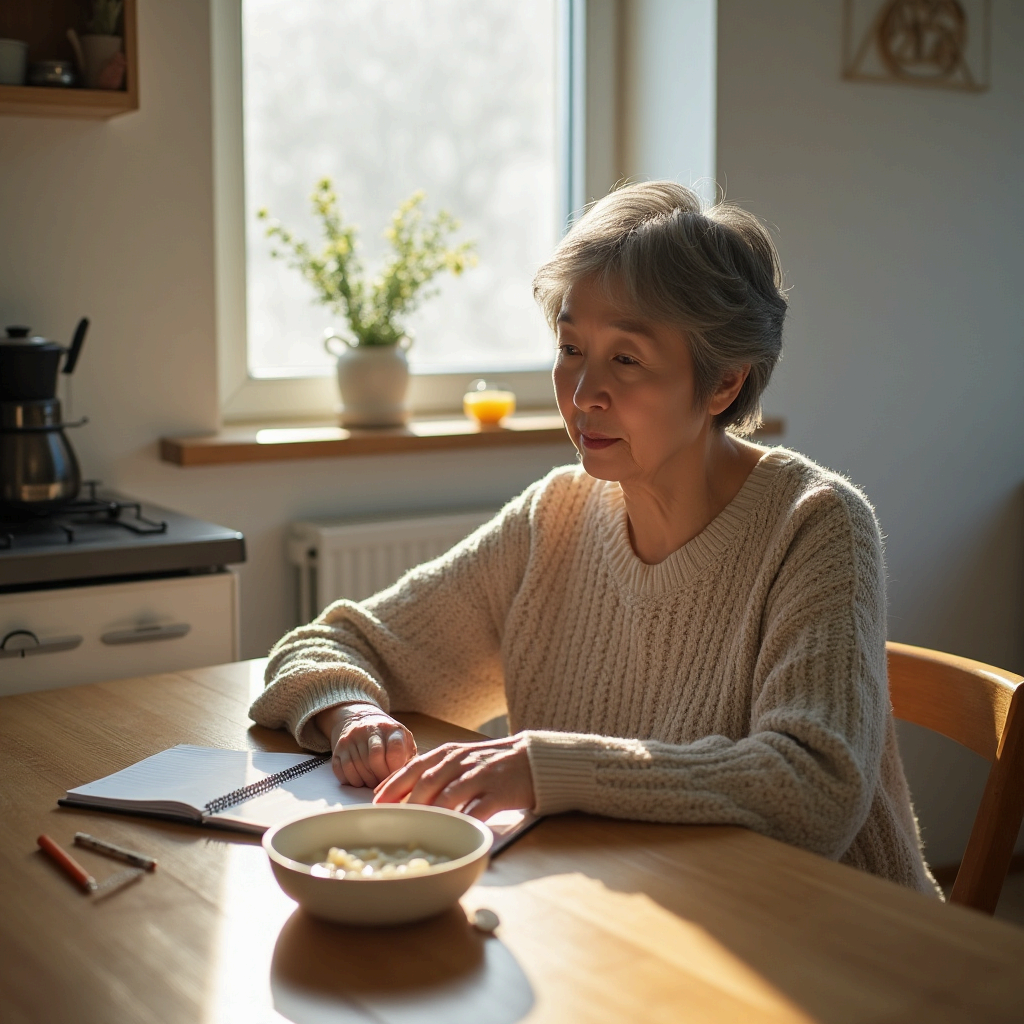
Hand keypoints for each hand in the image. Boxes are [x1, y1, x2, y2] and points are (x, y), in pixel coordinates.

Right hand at [316, 703, 416, 787]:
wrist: (360, 719)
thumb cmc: (388, 738)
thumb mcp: (403, 740)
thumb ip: (409, 757)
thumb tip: (414, 777)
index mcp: (390, 728)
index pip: (395, 748)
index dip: (396, 767)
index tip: (396, 775)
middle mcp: (369, 730)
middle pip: (375, 760)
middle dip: (381, 777)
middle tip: (384, 782)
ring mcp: (351, 738)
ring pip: (359, 767)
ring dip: (368, 781)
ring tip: (374, 780)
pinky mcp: (338, 748)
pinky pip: (343, 771)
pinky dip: (353, 780)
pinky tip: (361, 778)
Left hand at [373, 734, 534, 820]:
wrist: (532, 759)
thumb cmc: (491, 763)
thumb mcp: (461, 760)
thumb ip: (436, 772)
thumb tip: (403, 795)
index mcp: (449, 753)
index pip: (414, 766)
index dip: (393, 784)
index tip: (375, 802)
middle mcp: (461, 761)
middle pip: (427, 781)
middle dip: (406, 802)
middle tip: (392, 821)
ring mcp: (481, 776)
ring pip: (449, 794)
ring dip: (431, 813)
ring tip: (416, 829)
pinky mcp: (499, 792)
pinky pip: (478, 809)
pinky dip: (463, 820)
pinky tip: (453, 831)